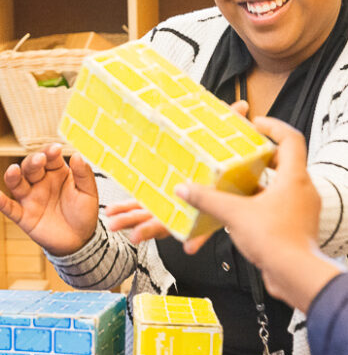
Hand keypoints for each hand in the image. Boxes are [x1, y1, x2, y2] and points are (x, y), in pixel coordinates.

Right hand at [0, 144, 98, 255]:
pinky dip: (1, 202)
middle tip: (40, 159)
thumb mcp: (89, 192)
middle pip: (30, 167)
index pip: (49, 157)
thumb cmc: (83, 213)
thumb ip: (84, 174)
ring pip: (17, 184)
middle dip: (33, 162)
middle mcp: (40, 182)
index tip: (56, 149)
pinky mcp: (23, 216)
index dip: (50, 152)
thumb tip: (77, 155)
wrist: (80, 241)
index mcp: (56, 172)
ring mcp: (30, 198)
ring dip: (13, 176)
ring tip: (13, 170)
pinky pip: (10, 208)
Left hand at [104, 100, 250, 246]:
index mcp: (208, 200)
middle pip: (171, 223)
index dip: (200, 236)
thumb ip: (235, 128)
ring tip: (113, 222)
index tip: (189, 247)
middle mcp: (188, 209)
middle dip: (152, 229)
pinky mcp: (158, 201)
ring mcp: (171, 207)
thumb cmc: (224, 165)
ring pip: (150, 218)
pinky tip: (112, 210)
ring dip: (132, 221)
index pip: (206, 222)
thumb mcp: (230, 145)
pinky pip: (141, 207)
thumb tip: (242, 106)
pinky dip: (127, 208)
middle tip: (135, 235)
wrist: (216, 172)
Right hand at [176, 117, 340, 311]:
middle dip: (262, 157)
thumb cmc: (276, 241)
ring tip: (235, 185)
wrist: (296, 275)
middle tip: (241, 154)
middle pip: (285, 162)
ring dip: (259, 183)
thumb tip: (184, 189)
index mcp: (294, 178)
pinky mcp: (296, 227)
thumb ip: (207, 200)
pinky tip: (240, 214)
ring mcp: (301, 209)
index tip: (255, 124)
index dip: (274, 126)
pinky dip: (260, 206)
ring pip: (280, 187)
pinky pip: (277, 208)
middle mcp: (302, 190)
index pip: (290, 139)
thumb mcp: (233, 215)